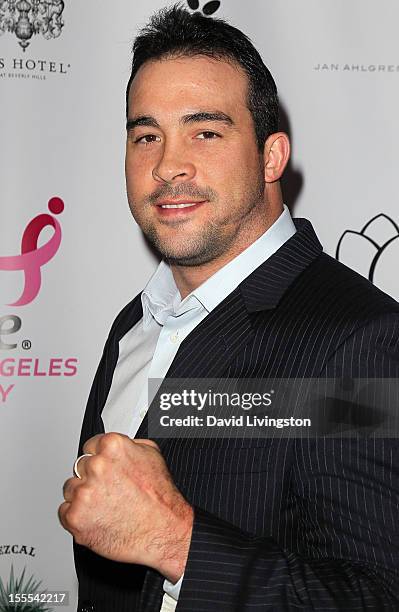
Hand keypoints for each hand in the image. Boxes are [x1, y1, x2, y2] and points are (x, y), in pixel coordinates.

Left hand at [58, 433, 192, 581]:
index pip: (90, 446)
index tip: (105, 469)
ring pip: (71, 488)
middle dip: (91, 478)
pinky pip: (64, 511)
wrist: (163, 531)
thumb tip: (117, 445)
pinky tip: (98, 518)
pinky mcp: (75, 516)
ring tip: (106, 506)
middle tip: (110, 490)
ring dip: (83, 497)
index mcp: (112, 447)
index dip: (99, 459)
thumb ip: (129, 445)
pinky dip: (78, 516)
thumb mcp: (152, 455)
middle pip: (79, 467)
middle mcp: (96, 466)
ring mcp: (84, 491)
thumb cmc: (160, 498)